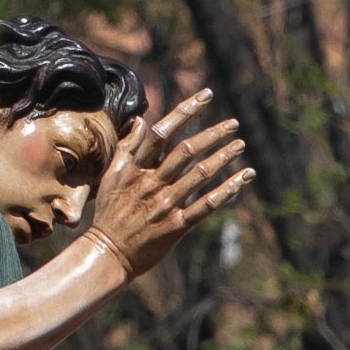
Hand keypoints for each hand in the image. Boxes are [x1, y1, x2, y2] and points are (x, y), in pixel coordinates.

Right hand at [77, 89, 249, 277]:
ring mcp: (165, 204)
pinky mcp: (176, 226)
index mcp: (135, 168)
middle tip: (233, 124)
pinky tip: (242, 180)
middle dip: (212, 134)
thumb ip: (127, 147)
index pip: (162, 131)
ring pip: (200, 175)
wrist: (107, 253)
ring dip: (223, 157)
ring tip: (240, 145)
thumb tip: (141, 119)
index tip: (206, 96)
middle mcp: (151, 182)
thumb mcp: (110, 175)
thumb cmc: (109, 212)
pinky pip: (206, 205)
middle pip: (186, 150)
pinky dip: (226, 191)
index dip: (186, 111)